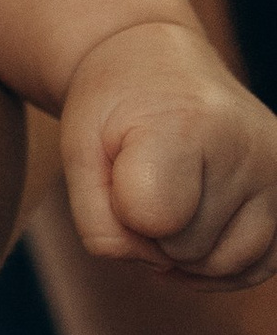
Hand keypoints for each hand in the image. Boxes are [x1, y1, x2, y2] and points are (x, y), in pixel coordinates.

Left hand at [60, 18, 276, 282]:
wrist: (163, 66)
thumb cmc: (114, 110)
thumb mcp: (78, 153)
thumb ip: (101, 227)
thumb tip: (161, 268)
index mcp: (186, 127)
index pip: (151, 219)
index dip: (119, 208)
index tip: (119, 166)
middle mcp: (246, 150)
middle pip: (184, 249)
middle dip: (152, 230)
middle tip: (144, 175)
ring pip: (221, 266)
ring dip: (185, 250)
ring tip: (173, 195)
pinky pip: (257, 268)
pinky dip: (219, 263)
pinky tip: (197, 226)